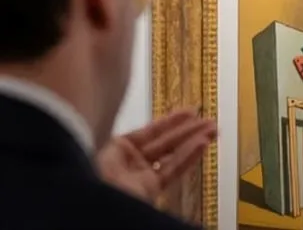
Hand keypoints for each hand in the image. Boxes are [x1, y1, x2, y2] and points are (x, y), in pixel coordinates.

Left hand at [96, 108, 216, 202]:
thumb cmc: (87, 171)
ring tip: (214, 130)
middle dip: (190, 130)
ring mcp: (140, 176)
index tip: (191, 111)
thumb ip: (130, 133)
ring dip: (194, 142)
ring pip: (172, 156)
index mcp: (115, 147)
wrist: (86, 201)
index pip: (150, 131)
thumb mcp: (106, 144)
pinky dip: (188, 158)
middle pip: (165, 142)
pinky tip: (202, 145)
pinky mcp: (149, 191)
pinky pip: (172, 171)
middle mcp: (129, 161)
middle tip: (210, 121)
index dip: (172, 120)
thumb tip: (136, 105)